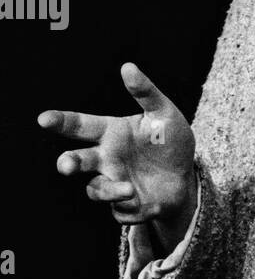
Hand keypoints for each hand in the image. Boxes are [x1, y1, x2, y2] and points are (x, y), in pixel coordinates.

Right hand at [37, 62, 196, 245]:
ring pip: (95, 190)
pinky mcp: (125, 206)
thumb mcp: (164, 113)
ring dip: (109, 191)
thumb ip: (145, 93)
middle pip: (77, 160)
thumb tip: (128, 67)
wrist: (186, 175)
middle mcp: (105, 158)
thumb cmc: (169, 140)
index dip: (60, 122)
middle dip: (68, 163)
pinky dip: (134, 209)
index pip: (79, 125)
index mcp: (110, 132)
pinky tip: (152, 203)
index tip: (44, 119)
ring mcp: (113, 182)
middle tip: (67, 165)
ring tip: (130, 189)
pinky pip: (120, 211)